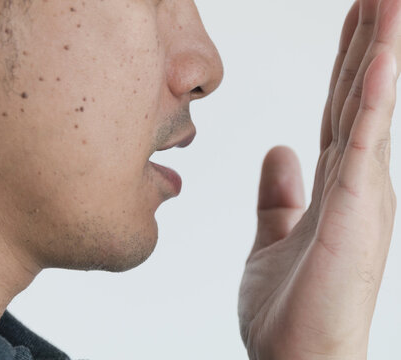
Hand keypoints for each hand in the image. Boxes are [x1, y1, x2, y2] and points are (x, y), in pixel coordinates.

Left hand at [238, 1, 400, 358]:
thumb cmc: (289, 307)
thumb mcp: (272, 235)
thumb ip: (277, 194)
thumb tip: (278, 150)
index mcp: (336, 184)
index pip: (342, 108)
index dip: (347, 61)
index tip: (354, 16)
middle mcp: (357, 181)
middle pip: (360, 94)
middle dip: (369, 36)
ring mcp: (362, 194)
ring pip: (370, 106)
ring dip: (380, 48)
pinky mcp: (356, 211)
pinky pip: (364, 141)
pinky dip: (375, 95)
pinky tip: (380, 54)